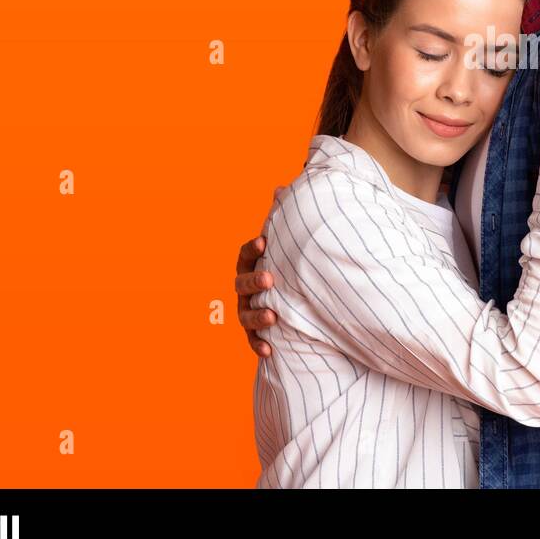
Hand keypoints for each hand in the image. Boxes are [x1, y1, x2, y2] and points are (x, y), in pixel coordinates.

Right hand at [236, 186, 286, 357]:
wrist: (297, 296)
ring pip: (245, 315)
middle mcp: (245, 288)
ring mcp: (248, 310)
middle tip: (270, 278)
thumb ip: (284, 218)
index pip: (245, 254)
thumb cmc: (291, 263)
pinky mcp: (256, 333)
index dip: (252, 249)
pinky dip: (259, 345)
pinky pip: (253, 341)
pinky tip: (270, 351)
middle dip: (254, 281)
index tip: (264, 242)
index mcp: (251, 264)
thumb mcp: (289, 243)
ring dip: (256, 316)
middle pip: (241, 284)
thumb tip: (282, 187)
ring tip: (273, 316)